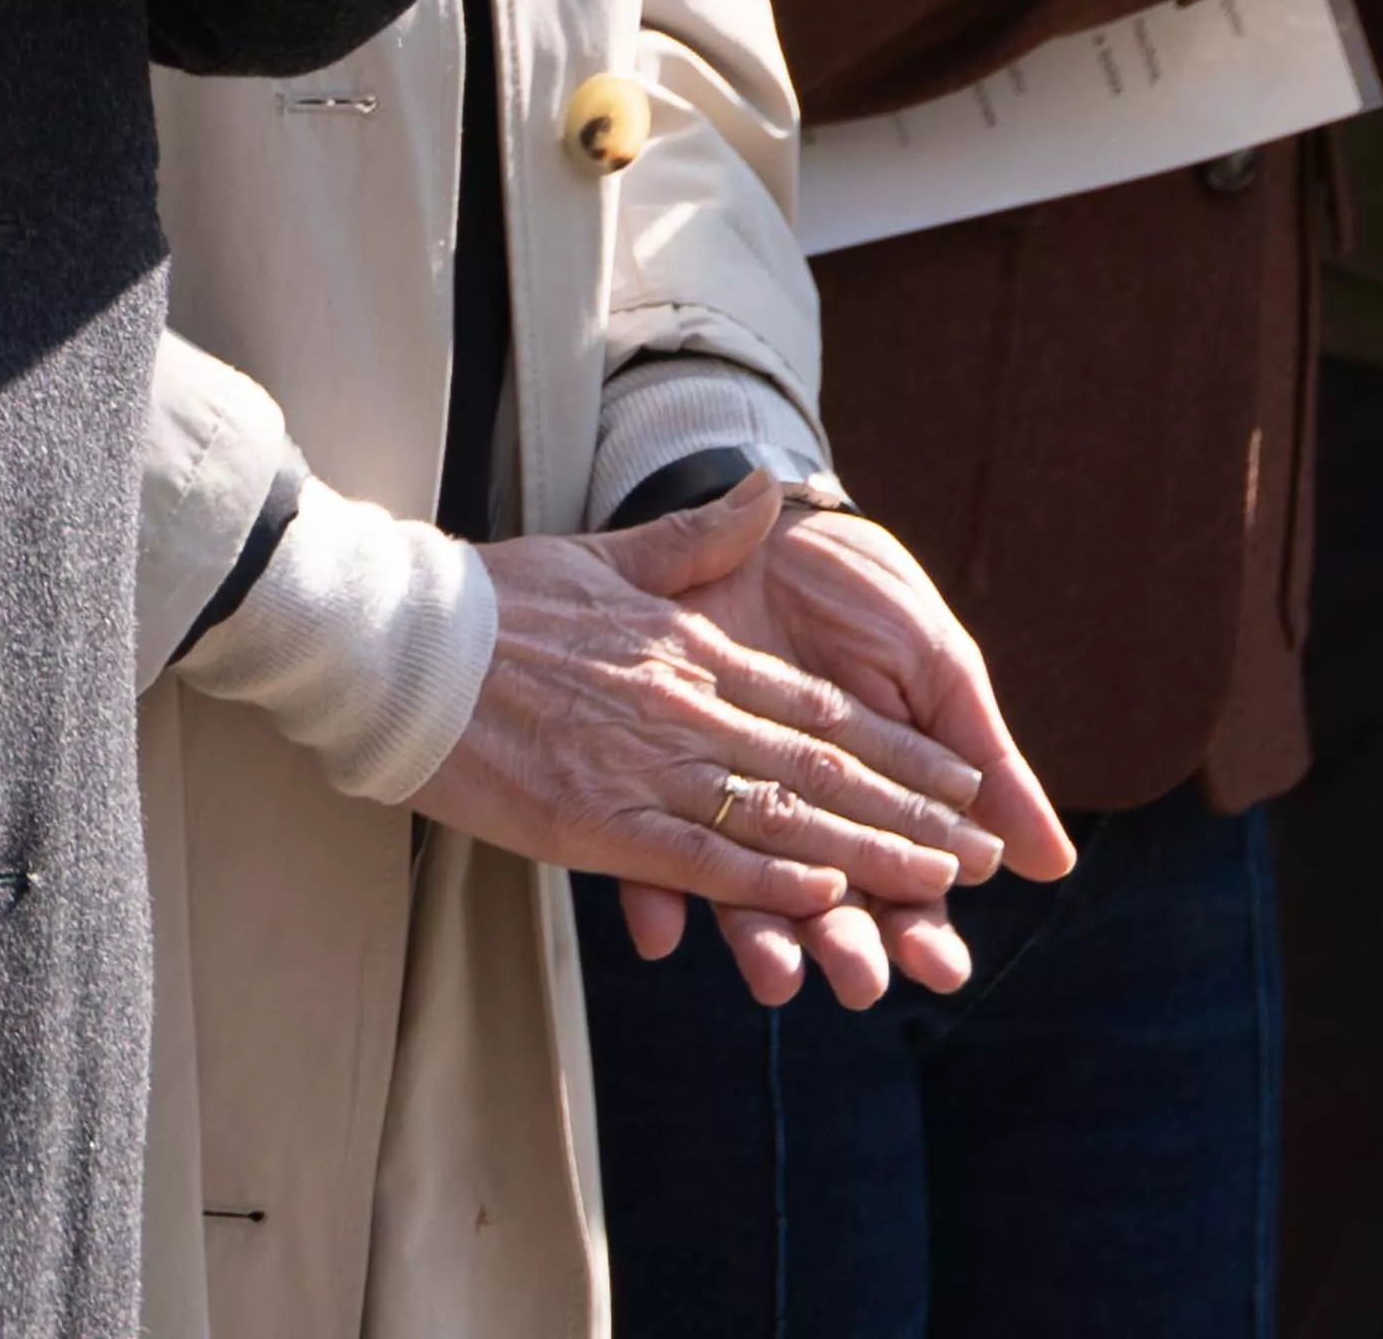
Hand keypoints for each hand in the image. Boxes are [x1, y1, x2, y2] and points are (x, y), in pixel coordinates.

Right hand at [400, 478, 994, 1008]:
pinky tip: (823, 893)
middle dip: (911, 815)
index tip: (968, 783)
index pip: (823, 711)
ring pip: (778, 816)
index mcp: (693, 649)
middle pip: (823, 768)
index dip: (903, 751)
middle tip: (984, 852)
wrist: (398, 639)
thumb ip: (697, 537)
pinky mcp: (595, 819)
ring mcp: (643, 765)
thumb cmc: (495, 599)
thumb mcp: (606, 553)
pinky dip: (766, 876)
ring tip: (937, 884)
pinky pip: (698, 854)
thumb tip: (770, 488)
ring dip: (864, 853)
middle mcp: (686, 706)